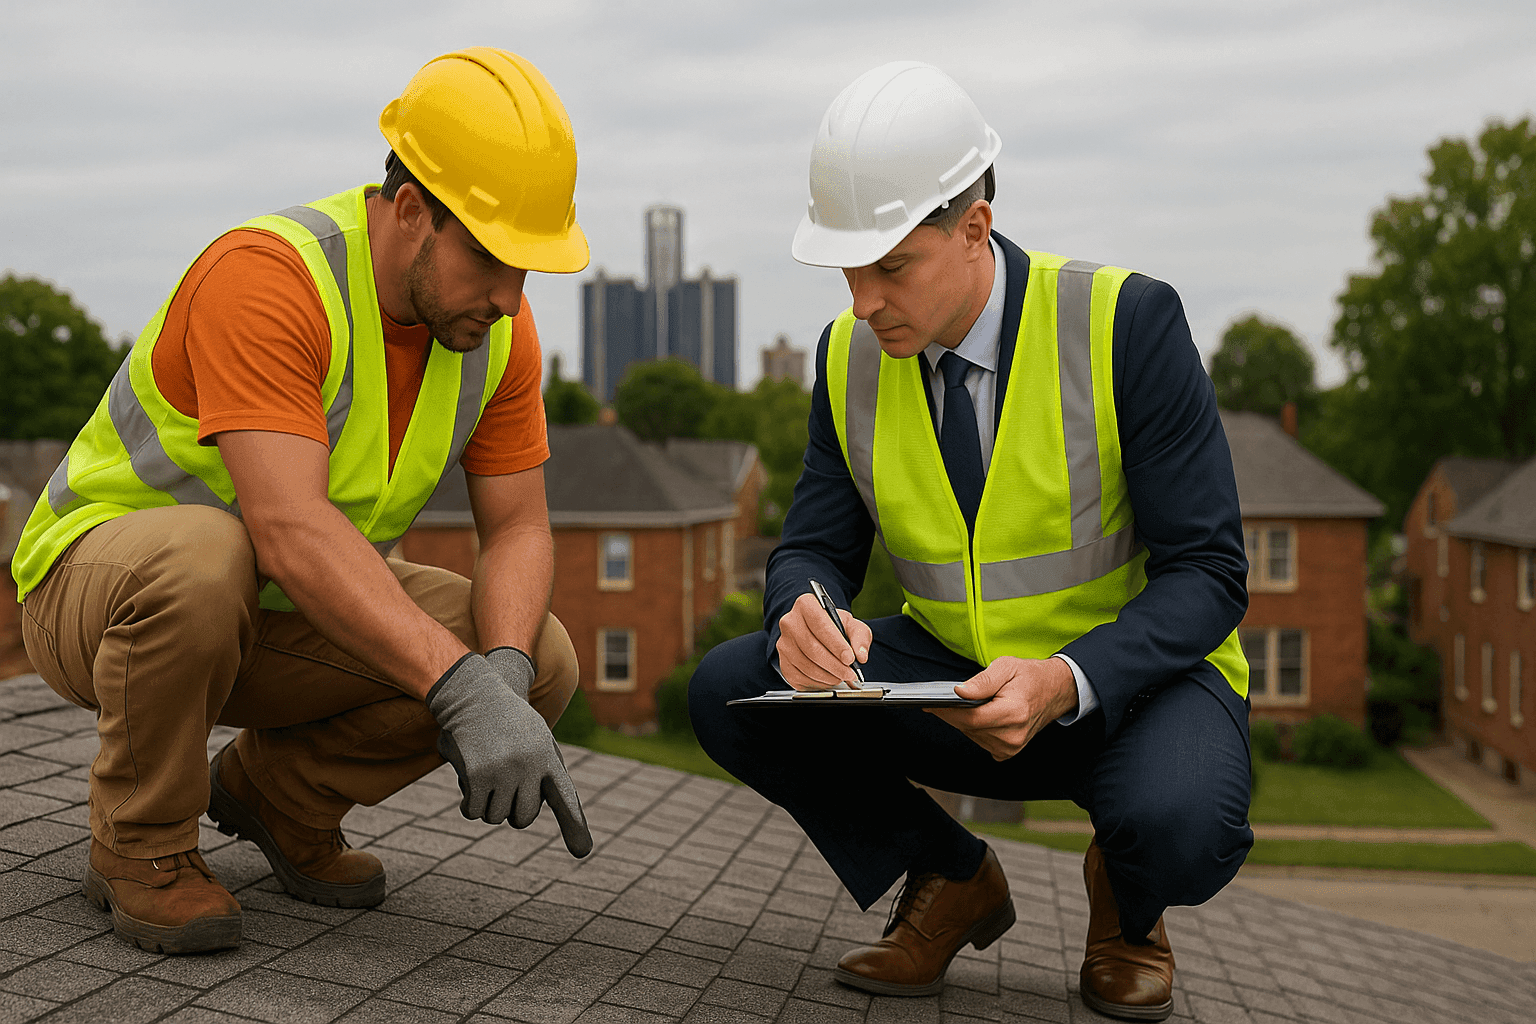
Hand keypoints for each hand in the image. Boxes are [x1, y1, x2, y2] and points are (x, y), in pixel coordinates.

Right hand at [426, 653, 592, 856]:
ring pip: (496, 817)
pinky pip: (473, 811)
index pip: (565, 797)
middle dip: (511, 810)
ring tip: (486, 775)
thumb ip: (543, 771)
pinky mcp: (478, 775)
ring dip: (487, 804)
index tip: (583, 851)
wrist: (475, 693)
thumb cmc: (507, 719)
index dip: (574, 825)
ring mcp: (504, 771)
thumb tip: (534, 809)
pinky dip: (468, 804)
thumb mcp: (535, 737)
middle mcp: (530, 766)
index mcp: (549, 758)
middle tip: (503, 789)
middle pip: (523, 817)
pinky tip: (469, 780)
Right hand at [775, 592, 872, 690]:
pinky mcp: (783, 663)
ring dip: (828, 676)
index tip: (850, 658)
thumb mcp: (852, 625)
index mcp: (806, 605)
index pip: (820, 625)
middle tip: (850, 673)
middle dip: (834, 665)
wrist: (820, 634)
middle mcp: (790, 622)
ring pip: (806, 665)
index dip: (836, 644)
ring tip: (842, 676)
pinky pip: (799, 677)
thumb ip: (860, 638)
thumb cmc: (835, 627)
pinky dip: (818, 683)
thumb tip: (860, 655)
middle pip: (812, 648)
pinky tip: (829, 679)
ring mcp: (784, 644)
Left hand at [928, 656, 1077, 760]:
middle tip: (939, 699)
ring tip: (962, 704)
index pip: (971, 718)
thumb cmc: (1030, 677)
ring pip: (971, 735)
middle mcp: (1013, 735)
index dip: (948, 711)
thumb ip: (982, 681)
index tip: (930, 703)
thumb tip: (959, 692)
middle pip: (968, 727)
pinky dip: (974, 728)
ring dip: (963, 720)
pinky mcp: (1007, 752)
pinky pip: (979, 740)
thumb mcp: (1006, 666)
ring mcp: (1011, 747)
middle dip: (952, 713)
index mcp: (1014, 713)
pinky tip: (978, 714)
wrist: (1054, 692)